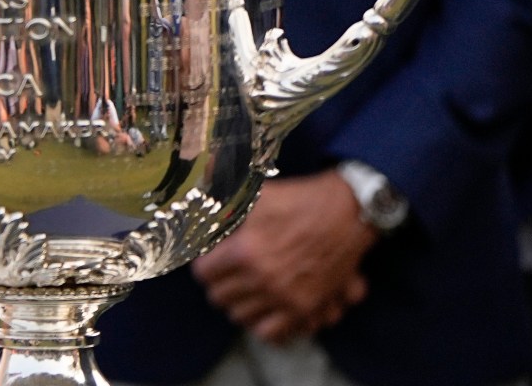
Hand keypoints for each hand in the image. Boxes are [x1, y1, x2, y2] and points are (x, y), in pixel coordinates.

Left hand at [192, 172, 374, 343]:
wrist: (345, 214)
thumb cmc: (295, 201)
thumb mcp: (251, 196)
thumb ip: (218, 206)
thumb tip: (186, 210)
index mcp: (245, 251)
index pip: (203, 273)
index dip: (204, 264)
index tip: (210, 258)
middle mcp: (263, 279)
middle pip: (219, 297)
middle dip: (219, 283)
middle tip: (226, 273)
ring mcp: (286, 297)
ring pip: (241, 317)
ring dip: (238, 303)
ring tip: (244, 290)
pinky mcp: (307, 309)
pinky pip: (273, 334)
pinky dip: (263, 325)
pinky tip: (263, 310)